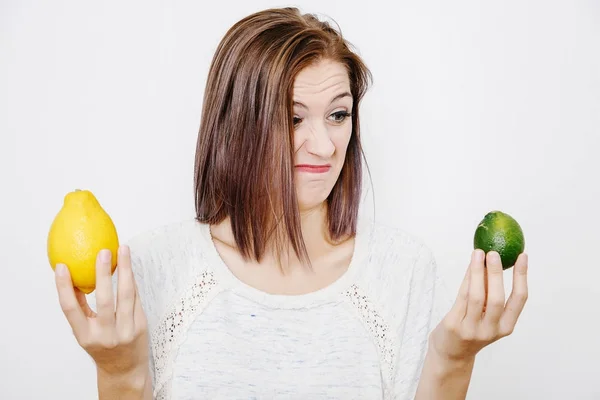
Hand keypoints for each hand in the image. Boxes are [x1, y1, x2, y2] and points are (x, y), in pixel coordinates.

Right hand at [54, 245, 148, 377]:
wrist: (125, 369)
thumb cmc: (102, 345)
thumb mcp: (85, 332)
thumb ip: (79, 308)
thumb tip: (70, 276)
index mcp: (84, 336)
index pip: (70, 309)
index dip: (63, 287)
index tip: (61, 266)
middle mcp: (105, 335)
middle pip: (104, 299)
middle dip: (103, 273)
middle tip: (103, 251)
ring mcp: (125, 331)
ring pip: (126, 295)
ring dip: (125, 269)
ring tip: (123, 249)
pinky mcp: (140, 326)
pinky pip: (136, 298)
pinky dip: (132, 280)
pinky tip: (129, 265)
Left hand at [430, 249, 528, 361]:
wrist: (451, 354)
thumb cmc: (471, 328)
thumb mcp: (487, 316)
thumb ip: (491, 293)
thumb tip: (494, 259)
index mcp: (506, 327)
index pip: (519, 299)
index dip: (521, 276)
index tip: (522, 256)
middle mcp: (491, 330)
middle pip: (497, 298)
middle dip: (496, 274)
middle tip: (494, 253)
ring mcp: (472, 329)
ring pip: (476, 296)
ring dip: (477, 272)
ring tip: (478, 253)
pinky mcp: (454, 325)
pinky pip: (461, 298)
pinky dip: (466, 280)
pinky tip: (469, 266)